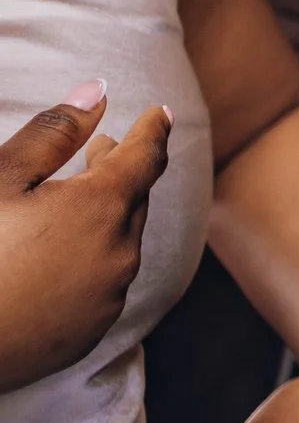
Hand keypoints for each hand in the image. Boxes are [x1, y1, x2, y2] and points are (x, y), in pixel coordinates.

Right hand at [0, 83, 172, 391]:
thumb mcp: (1, 180)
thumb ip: (54, 133)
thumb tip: (99, 91)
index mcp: (103, 208)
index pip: (145, 156)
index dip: (151, 130)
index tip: (158, 114)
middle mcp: (119, 251)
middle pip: (133, 199)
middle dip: (122, 170)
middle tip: (105, 150)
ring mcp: (107, 296)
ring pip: (121, 241)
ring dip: (108, 215)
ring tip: (81, 197)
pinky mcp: (90, 331)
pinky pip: (105, 282)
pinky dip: (94, 257)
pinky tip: (63, 254)